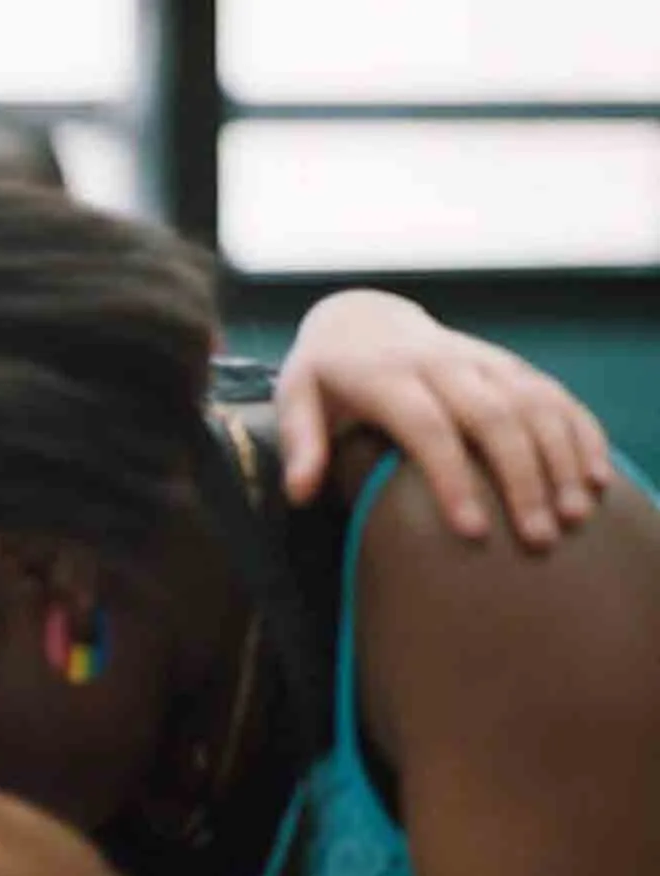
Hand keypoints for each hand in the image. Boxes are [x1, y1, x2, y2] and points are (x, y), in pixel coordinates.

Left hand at [276, 290, 610, 547]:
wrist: (362, 319)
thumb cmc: (324, 375)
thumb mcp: (296, 397)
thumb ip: (301, 443)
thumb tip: (300, 493)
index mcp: (388, 375)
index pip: (428, 427)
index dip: (452, 478)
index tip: (471, 532)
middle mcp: (443, 363)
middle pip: (493, 418)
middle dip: (520, 479)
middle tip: (536, 538)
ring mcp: (482, 360)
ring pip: (534, 404)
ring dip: (560, 459)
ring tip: (573, 517)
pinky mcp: (508, 364)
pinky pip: (555, 394)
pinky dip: (581, 433)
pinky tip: (597, 479)